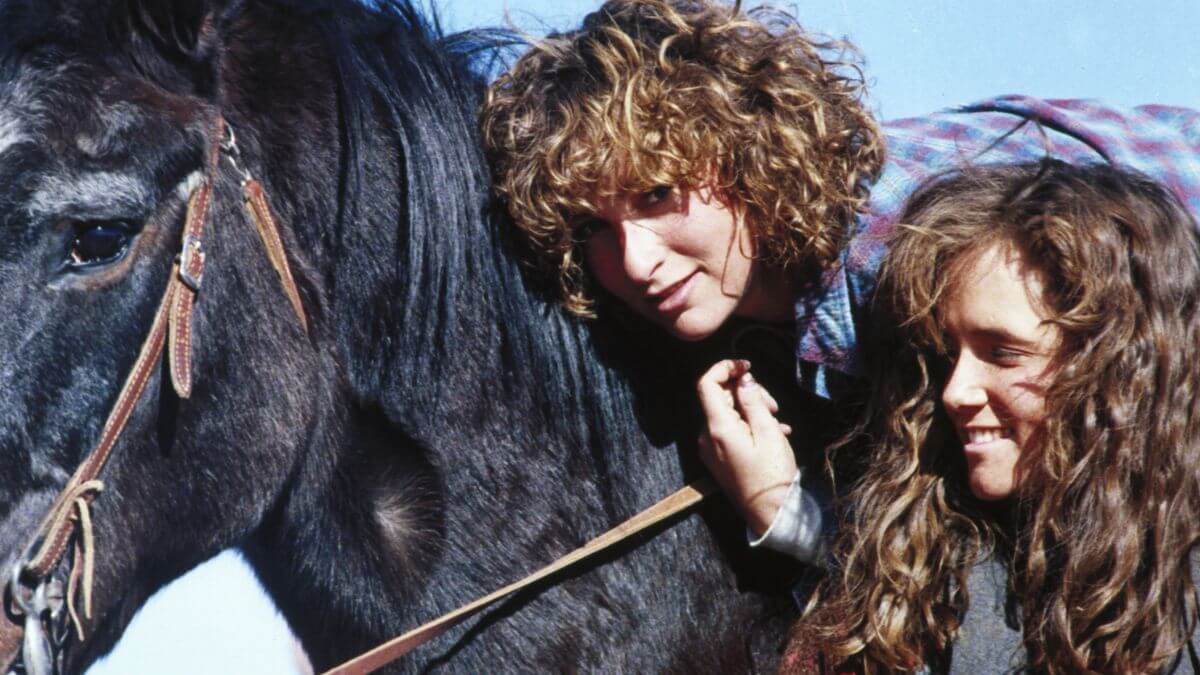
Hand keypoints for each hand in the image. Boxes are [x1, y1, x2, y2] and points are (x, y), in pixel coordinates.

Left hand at [696, 359, 798, 535]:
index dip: (725, 368)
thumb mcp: (768, 432)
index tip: (747, 366)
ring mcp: (711, 449)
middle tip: (774, 406)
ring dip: (752, 410)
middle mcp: (707, 437)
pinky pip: (730, 431)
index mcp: (717, 428)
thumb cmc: (772, 474)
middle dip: (747, 393)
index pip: (707, 384)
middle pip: (721, 398)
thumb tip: (743, 379)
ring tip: (778, 423)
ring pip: (728, 414)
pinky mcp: (718, 459)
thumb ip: (753, 401)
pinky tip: (774, 433)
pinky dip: (749, 425)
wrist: (770, 513)